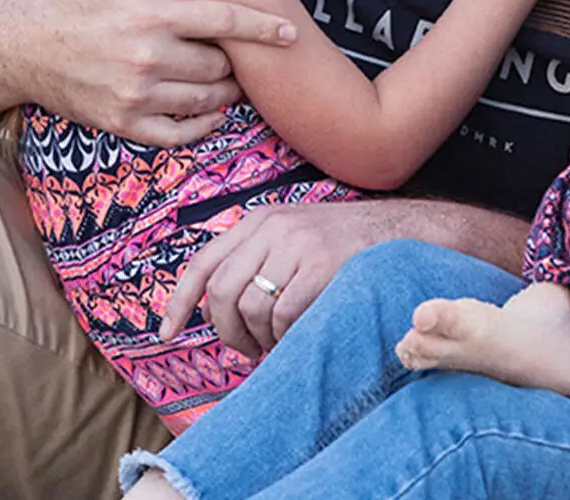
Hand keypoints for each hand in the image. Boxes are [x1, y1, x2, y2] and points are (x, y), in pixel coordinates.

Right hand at [10, 0, 295, 144]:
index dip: (262, 27)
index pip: (222, 20)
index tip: (290, 32)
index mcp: (149, 15)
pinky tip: (211, 114)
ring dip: (226, 90)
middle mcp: (146, 58)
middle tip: (237, 53)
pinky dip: (202, 126)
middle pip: (219, 64)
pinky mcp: (121, 122)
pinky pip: (177, 134)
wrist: (11, 46)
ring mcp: (134, 96)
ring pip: (205, 99)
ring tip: (229, 79)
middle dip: (236, 59)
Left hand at [159, 201, 409, 357]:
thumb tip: (213, 309)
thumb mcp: (293, 239)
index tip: (166, 333)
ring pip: (252, 307)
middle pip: (223, 292)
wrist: (402, 233)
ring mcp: (299, 244)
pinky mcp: (323, 265)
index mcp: (260, 221)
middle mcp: (274, 228)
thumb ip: (254, 262)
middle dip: (227, 331)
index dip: (180, 301)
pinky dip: (285, 336)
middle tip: (246, 349)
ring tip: (277, 343)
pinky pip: (284, 314)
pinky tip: (298, 335)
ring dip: (260, 338)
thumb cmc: (344, 247)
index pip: (204, 263)